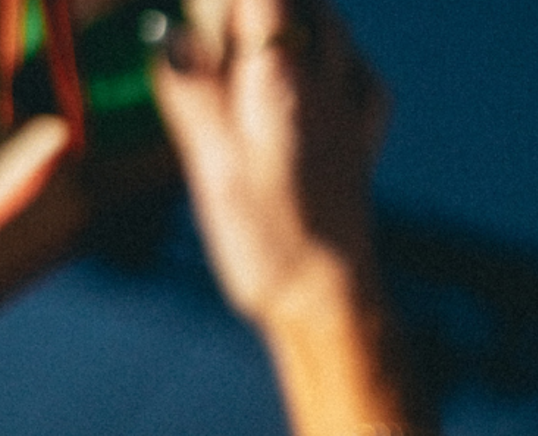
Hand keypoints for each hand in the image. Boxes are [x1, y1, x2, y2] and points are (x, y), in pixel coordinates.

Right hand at [148, 0, 388, 335]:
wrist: (331, 302)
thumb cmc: (267, 240)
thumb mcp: (212, 166)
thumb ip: (192, 94)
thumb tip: (170, 36)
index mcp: (279, 84)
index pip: (263, 0)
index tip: (203, 12)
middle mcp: (324, 89)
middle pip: (306, 8)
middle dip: (267, 4)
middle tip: (230, 17)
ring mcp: (348, 119)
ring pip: (337, 35)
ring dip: (306, 15)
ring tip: (268, 19)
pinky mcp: (361, 151)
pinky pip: (366, 84)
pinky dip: (347, 61)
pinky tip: (331, 67)